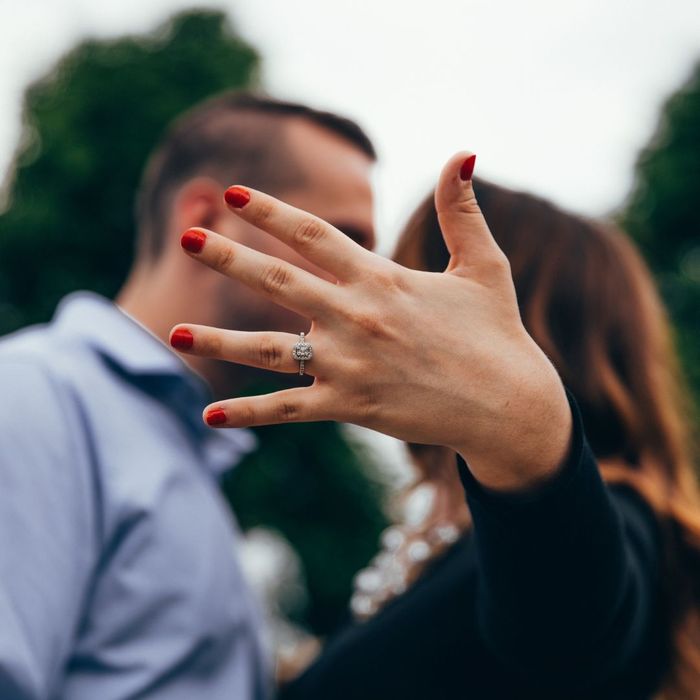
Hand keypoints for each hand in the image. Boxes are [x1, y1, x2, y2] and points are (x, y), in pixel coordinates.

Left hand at [172, 152, 571, 490]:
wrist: (508, 405)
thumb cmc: (495, 333)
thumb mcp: (484, 265)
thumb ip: (462, 211)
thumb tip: (464, 152)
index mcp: (382, 279)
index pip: (315, 236)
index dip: (272, 212)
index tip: (233, 194)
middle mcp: (357, 318)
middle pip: (279, 281)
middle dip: (229, 258)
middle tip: (188, 238)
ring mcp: (349, 366)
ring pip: (269, 350)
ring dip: (219, 340)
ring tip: (174, 330)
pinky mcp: (350, 407)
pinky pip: (288, 409)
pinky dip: (248, 413)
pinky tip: (209, 415)